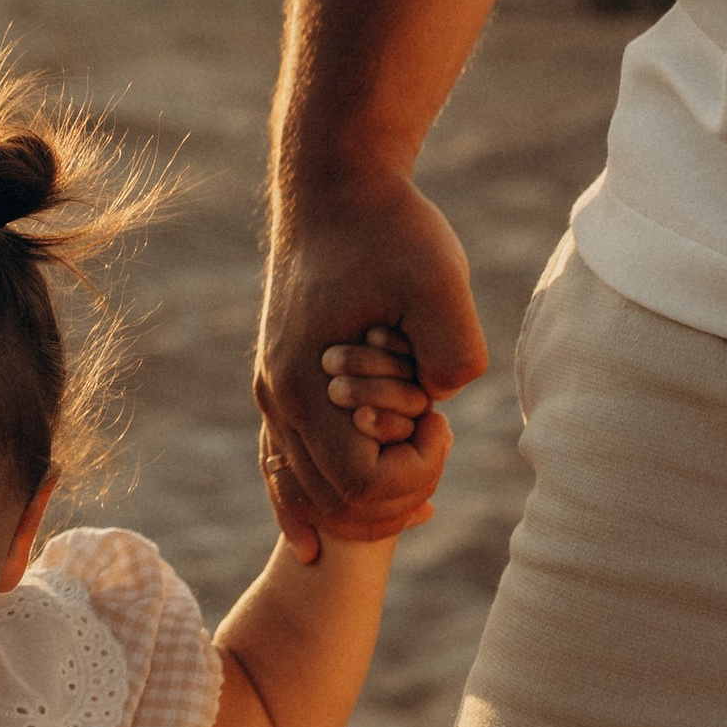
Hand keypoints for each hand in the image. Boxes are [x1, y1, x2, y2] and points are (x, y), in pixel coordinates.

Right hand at [255, 169, 481, 556]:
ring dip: (362, 503)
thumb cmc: (387, 226)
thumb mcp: (439, 276)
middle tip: (435, 436)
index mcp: (304, 385)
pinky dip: (308, 506)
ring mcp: (273, 394)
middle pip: (330, 504)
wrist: (333, 185)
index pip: (359, 486)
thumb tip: (441, 400)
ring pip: (304, 495)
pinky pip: (282, 467)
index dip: (414, 472)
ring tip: (416, 488)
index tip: (442, 420)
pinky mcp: (282, 383)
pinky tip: (320, 541)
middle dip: (395, 493)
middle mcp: (277, 400)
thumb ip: (453, 347)